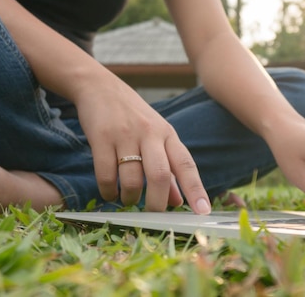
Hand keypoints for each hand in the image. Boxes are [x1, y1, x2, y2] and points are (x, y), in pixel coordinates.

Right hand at [73, 74, 210, 212]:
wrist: (100, 88)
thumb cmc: (134, 118)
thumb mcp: (157, 137)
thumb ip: (168, 170)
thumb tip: (177, 202)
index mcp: (168, 135)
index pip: (186, 165)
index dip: (196, 189)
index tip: (203, 212)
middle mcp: (151, 134)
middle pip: (160, 175)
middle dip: (158, 202)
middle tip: (154, 216)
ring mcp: (126, 135)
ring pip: (132, 179)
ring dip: (130, 198)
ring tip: (128, 200)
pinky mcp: (102, 137)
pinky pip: (106, 174)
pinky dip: (108, 190)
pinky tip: (110, 192)